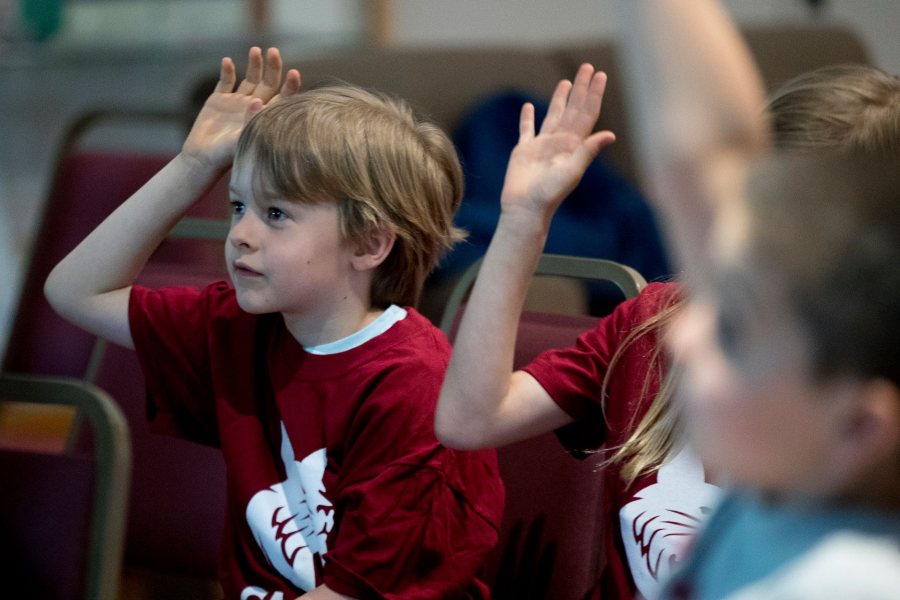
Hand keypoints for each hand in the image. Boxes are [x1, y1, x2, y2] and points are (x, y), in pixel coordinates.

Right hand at [181, 46, 301, 171]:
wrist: (203, 159)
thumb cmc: (227, 155)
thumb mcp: (243, 139)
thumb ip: (252, 120)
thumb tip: (259, 100)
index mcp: (266, 118)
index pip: (283, 99)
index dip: (290, 86)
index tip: (294, 73)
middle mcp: (254, 107)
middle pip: (268, 83)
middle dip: (273, 68)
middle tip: (274, 52)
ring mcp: (237, 103)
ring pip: (250, 79)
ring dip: (254, 64)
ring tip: (256, 50)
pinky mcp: (219, 100)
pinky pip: (225, 82)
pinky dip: (227, 71)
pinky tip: (227, 61)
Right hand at [500, 64, 614, 220]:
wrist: (525, 208)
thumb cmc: (549, 194)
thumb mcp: (572, 171)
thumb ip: (588, 151)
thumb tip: (610, 135)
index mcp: (573, 145)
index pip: (587, 113)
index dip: (594, 94)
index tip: (600, 75)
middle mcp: (560, 142)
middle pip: (573, 109)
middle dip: (581, 89)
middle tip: (587, 67)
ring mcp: (542, 145)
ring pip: (554, 115)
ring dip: (560, 98)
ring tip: (566, 82)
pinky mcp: (524, 151)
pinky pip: (527, 130)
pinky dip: (528, 118)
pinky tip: (529, 107)